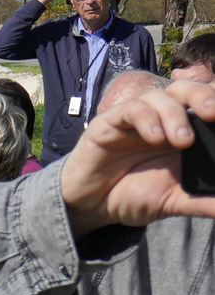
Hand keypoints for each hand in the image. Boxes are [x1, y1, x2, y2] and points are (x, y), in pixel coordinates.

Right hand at [60, 80, 214, 235]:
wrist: (92, 205)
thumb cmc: (133, 195)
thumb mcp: (175, 201)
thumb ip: (204, 202)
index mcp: (184, 131)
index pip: (205, 102)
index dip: (214, 98)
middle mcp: (162, 119)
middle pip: (186, 90)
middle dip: (203, 96)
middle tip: (213, 114)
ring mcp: (136, 118)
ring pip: (159, 95)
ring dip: (174, 114)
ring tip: (183, 140)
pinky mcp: (110, 122)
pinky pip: (130, 109)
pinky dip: (146, 119)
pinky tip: (154, 137)